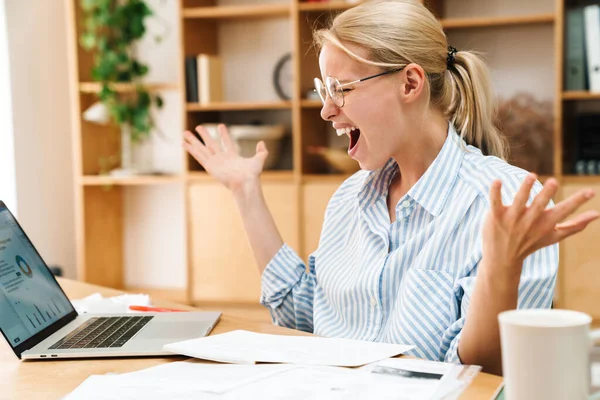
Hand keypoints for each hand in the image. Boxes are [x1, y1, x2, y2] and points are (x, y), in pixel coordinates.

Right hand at [183, 124, 268, 192]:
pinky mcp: (209, 166)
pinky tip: (184, 144)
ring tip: (184, 132)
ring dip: (193, 141)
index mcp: (232, 157)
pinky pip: (198, 156)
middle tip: (198, 126)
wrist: (245, 182)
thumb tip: (262, 143)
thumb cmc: (252, 174)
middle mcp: (222, 159)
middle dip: (205, 135)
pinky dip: (191, 150)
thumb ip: (262, 152)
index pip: (226, 143)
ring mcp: (215, 162)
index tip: (221, 126)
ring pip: (202, 149)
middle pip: (211, 144)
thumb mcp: (259, 160)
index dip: (224, 134)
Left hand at [482, 174, 599, 278]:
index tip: (591, 191)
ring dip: (525, 188)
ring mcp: (512, 218)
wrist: (502, 259)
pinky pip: (495, 202)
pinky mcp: (495, 216)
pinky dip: (495, 192)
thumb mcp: (554, 236)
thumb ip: (574, 225)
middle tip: (554, 181)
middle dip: (546, 194)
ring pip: (519, 201)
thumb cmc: (531, 243)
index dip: (578, 201)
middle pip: (539, 205)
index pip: (564, 211)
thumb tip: (597, 215)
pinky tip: (497, 181)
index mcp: (546, 223)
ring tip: (532, 176)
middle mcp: (529, 220)